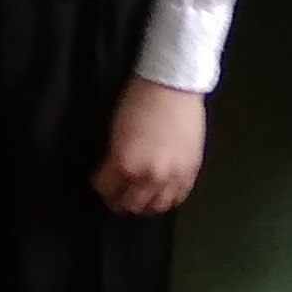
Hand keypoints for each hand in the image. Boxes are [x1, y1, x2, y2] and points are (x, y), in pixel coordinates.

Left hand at [94, 79, 207, 215]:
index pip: (106, 189)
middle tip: (117, 194)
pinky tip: (160, 192)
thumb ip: (115, 157)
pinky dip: (166, 199)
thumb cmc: (140, 99)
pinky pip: (177, 198)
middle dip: (119, 200)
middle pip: (130, 204)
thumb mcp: (116, 130)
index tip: (101, 182)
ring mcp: (172, 176)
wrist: (173, 85)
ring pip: (155, 207)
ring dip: (144, 204)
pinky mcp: (190, 171)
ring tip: (139, 196)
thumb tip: (114, 172)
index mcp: (125, 163)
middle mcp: (149, 176)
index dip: (100, 185)